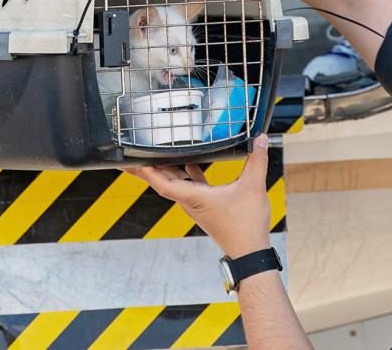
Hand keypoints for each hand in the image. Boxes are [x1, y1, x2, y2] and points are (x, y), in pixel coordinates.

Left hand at [127, 134, 271, 257]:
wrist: (249, 252)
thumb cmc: (246, 226)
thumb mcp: (253, 187)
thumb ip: (257, 160)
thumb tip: (260, 140)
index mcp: (196, 198)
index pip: (164, 184)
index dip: (149, 171)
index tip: (136, 160)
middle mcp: (191, 202)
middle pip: (162, 182)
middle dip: (147, 169)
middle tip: (132, 156)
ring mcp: (196, 205)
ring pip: (174, 185)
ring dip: (164, 170)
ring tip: (154, 155)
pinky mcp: (205, 206)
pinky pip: (190, 187)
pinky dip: (186, 175)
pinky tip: (190, 164)